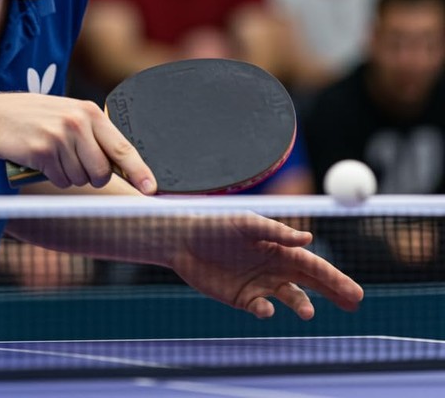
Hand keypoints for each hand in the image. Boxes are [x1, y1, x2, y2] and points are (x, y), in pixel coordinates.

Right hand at [0, 92, 155, 192]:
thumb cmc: (40, 119)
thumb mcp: (71, 117)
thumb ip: (96, 136)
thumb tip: (124, 167)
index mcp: (90, 112)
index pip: (122, 147)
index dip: (139, 171)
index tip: (151, 188)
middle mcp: (78, 122)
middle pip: (102, 171)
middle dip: (92, 176)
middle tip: (75, 162)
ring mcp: (60, 135)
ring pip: (81, 178)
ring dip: (69, 174)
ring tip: (54, 154)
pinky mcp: (42, 150)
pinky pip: (60, 179)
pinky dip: (52, 176)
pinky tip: (41, 158)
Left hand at [169, 213, 363, 319]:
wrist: (181, 239)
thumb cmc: (214, 224)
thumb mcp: (245, 224)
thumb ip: (275, 232)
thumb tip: (308, 238)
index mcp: (277, 247)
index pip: (313, 264)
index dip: (335, 278)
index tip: (355, 292)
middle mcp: (273, 267)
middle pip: (310, 282)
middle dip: (333, 292)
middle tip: (354, 303)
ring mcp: (259, 284)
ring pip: (290, 298)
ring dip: (302, 306)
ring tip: (307, 312)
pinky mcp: (242, 299)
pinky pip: (262, 308)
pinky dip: (267, 310)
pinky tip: (264, 307)